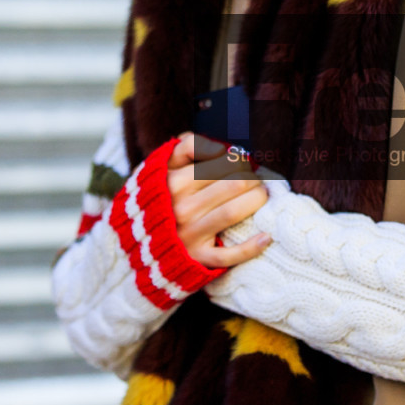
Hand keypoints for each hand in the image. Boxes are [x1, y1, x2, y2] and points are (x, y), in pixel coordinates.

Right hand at [166, 131, 270, 267]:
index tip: (242, 163)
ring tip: (261, 197)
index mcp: (173, 181)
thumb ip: (187, 146)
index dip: (239, 160)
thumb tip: (221, 148)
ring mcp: (189, 234)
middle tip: (255, 181)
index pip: (222, 161)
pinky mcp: (197, 258)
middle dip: (253, 178)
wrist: (138, 242)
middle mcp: (180, 207)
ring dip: (257, 201)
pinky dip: (251, 247)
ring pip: (234, 212)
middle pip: (234, 183)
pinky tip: (266, 237)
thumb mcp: (163, 166)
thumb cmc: (161, 197)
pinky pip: (229, 255)